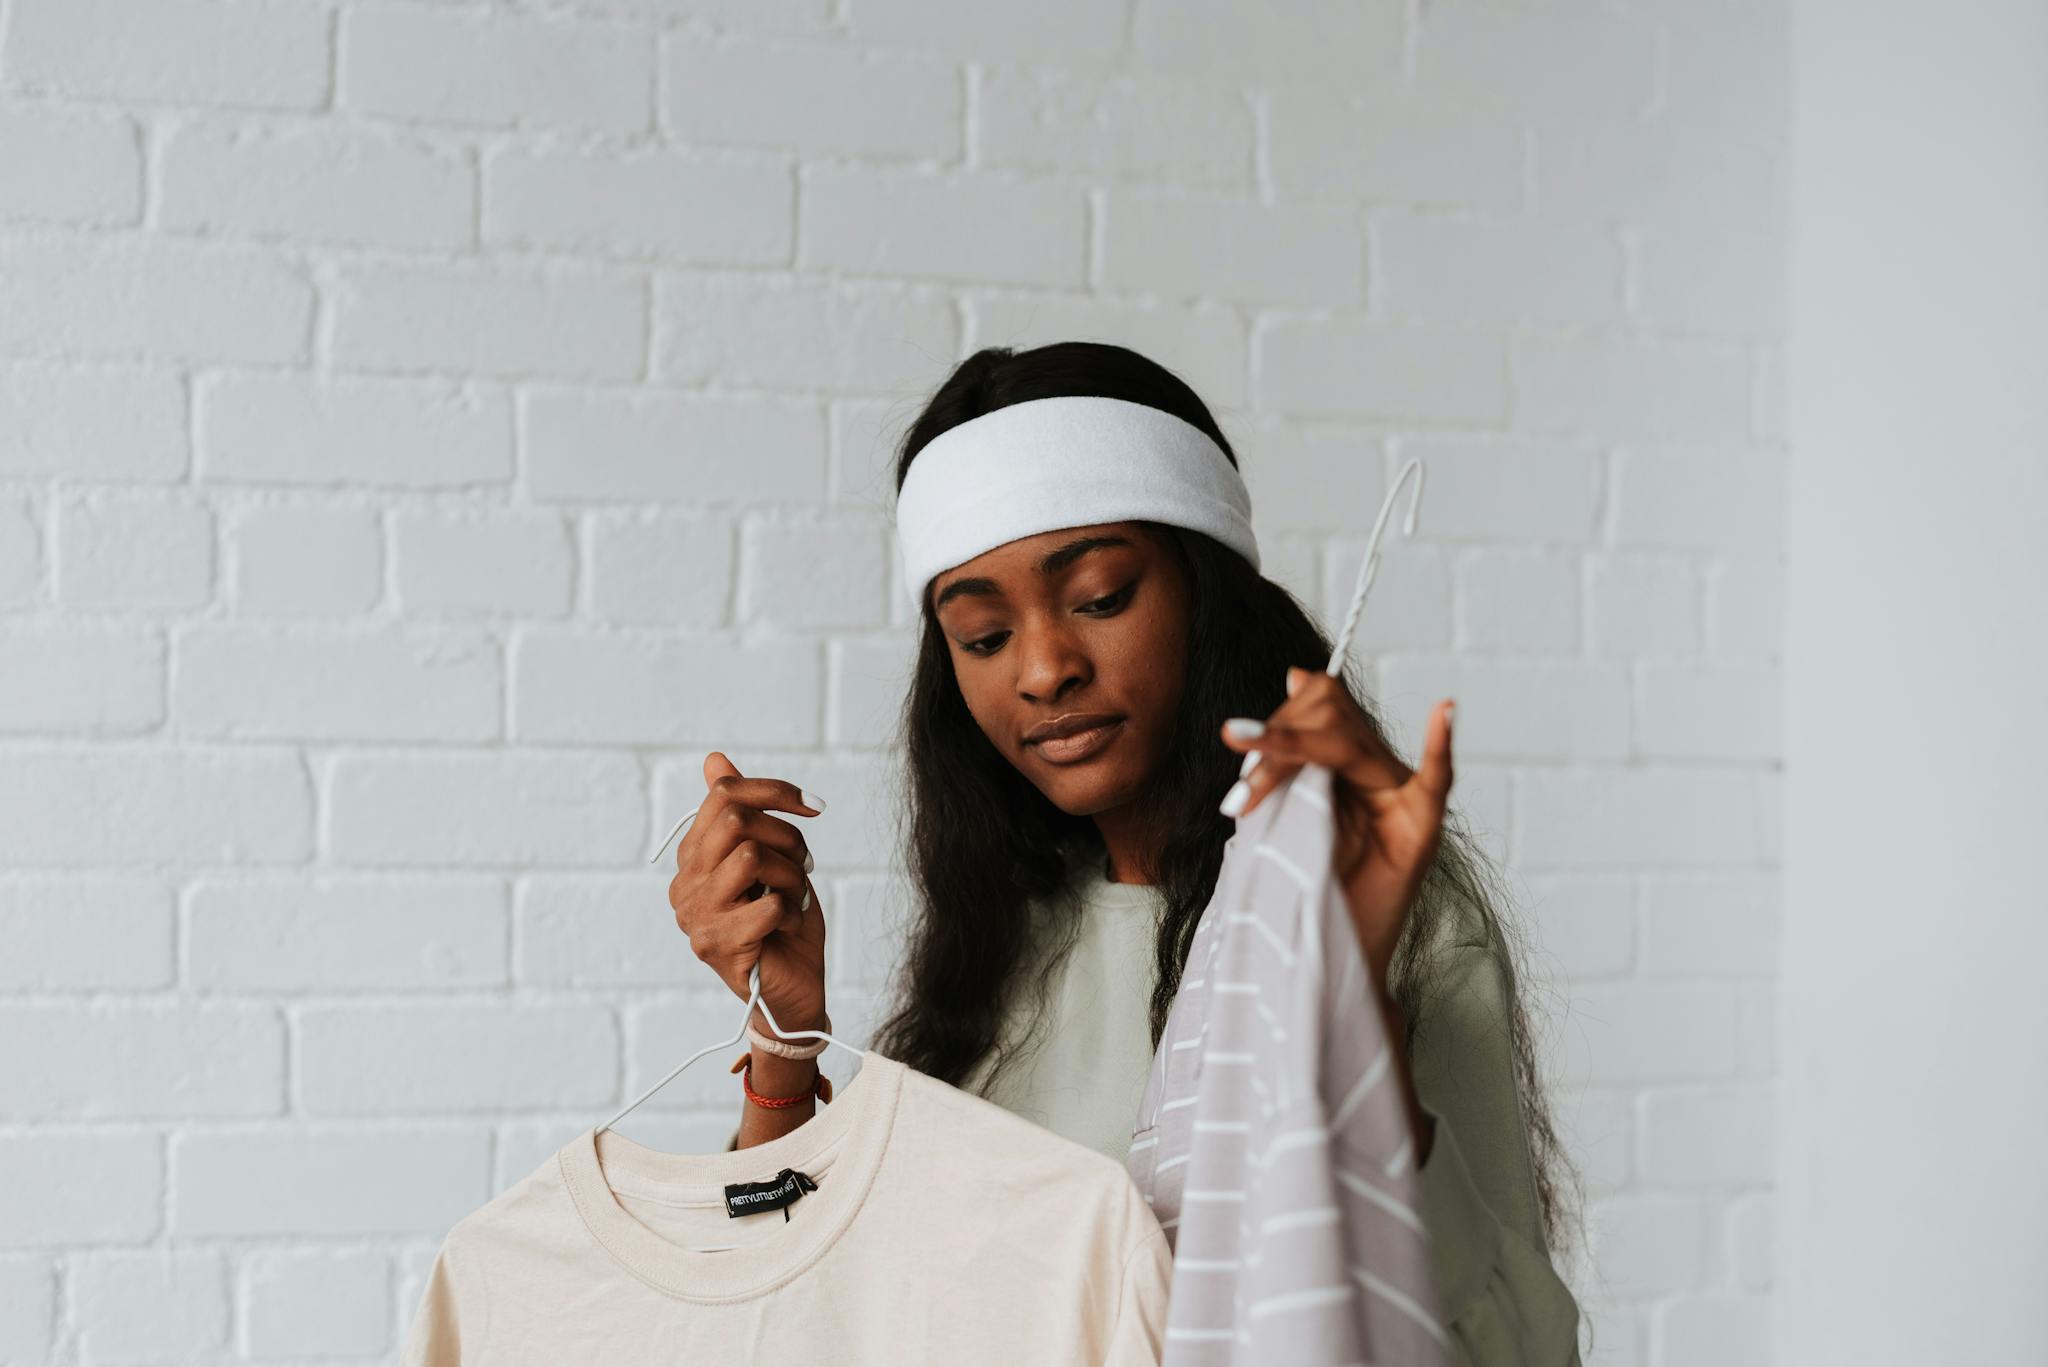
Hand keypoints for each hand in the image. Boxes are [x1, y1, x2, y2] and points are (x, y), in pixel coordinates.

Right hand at [668, 751, 828, 1032]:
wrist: (793, 989)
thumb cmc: (782, 922)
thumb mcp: (770, 857)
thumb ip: (741, 812)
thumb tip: (714, 758)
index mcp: (693, 856)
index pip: (724, 795)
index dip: (775, 792)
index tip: (814, 807)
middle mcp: (684, 884)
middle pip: (736, 822)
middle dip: (788, 838)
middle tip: (803, 865)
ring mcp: (695, 917)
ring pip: (750, 857)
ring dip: (790, 876)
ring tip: (793, 896)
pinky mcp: (715, 947)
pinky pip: (766, 904)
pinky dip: (791, 911)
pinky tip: (787, 926)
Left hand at [1217, 668, 1454, 990]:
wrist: (1330, 955)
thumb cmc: (1311, 888)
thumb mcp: (1287, 813)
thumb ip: (1291, 757)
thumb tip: (1295, 673)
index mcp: (1347, 767)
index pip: (1320, 710)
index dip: (1277, 722)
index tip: (1234, 740)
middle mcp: (1378, 773)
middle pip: (1331, 718)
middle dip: (1277, 744)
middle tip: (1239, 794)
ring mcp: (1401, 799)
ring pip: (1352, 741)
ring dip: (1292, 751)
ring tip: (1249, 792)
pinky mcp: (1421, 832)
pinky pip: (1438, 779)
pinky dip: (1441, 744)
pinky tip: (1445, 711)